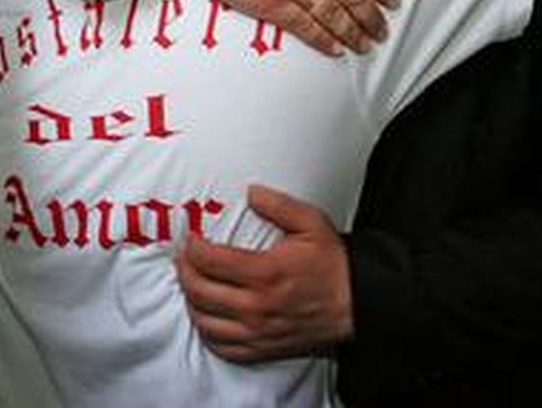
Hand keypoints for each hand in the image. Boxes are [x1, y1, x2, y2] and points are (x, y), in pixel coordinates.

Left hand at [176, 184, 353, 362]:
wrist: (358, 304)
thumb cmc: (333, 264)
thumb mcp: (311, 223)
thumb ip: (278, 205)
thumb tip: (251, 193)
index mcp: (265, 273)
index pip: (208, 261)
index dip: (191, 246)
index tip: (189, 237)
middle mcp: (257, 306)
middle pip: (198, 291)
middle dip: (183, 270)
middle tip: (183, 256)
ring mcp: (258, 331)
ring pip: (204, 321)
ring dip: (190, 300)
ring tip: (191, 282)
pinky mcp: (263, 348)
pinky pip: (223, 347)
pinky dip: (207, 332)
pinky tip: (206, 316)